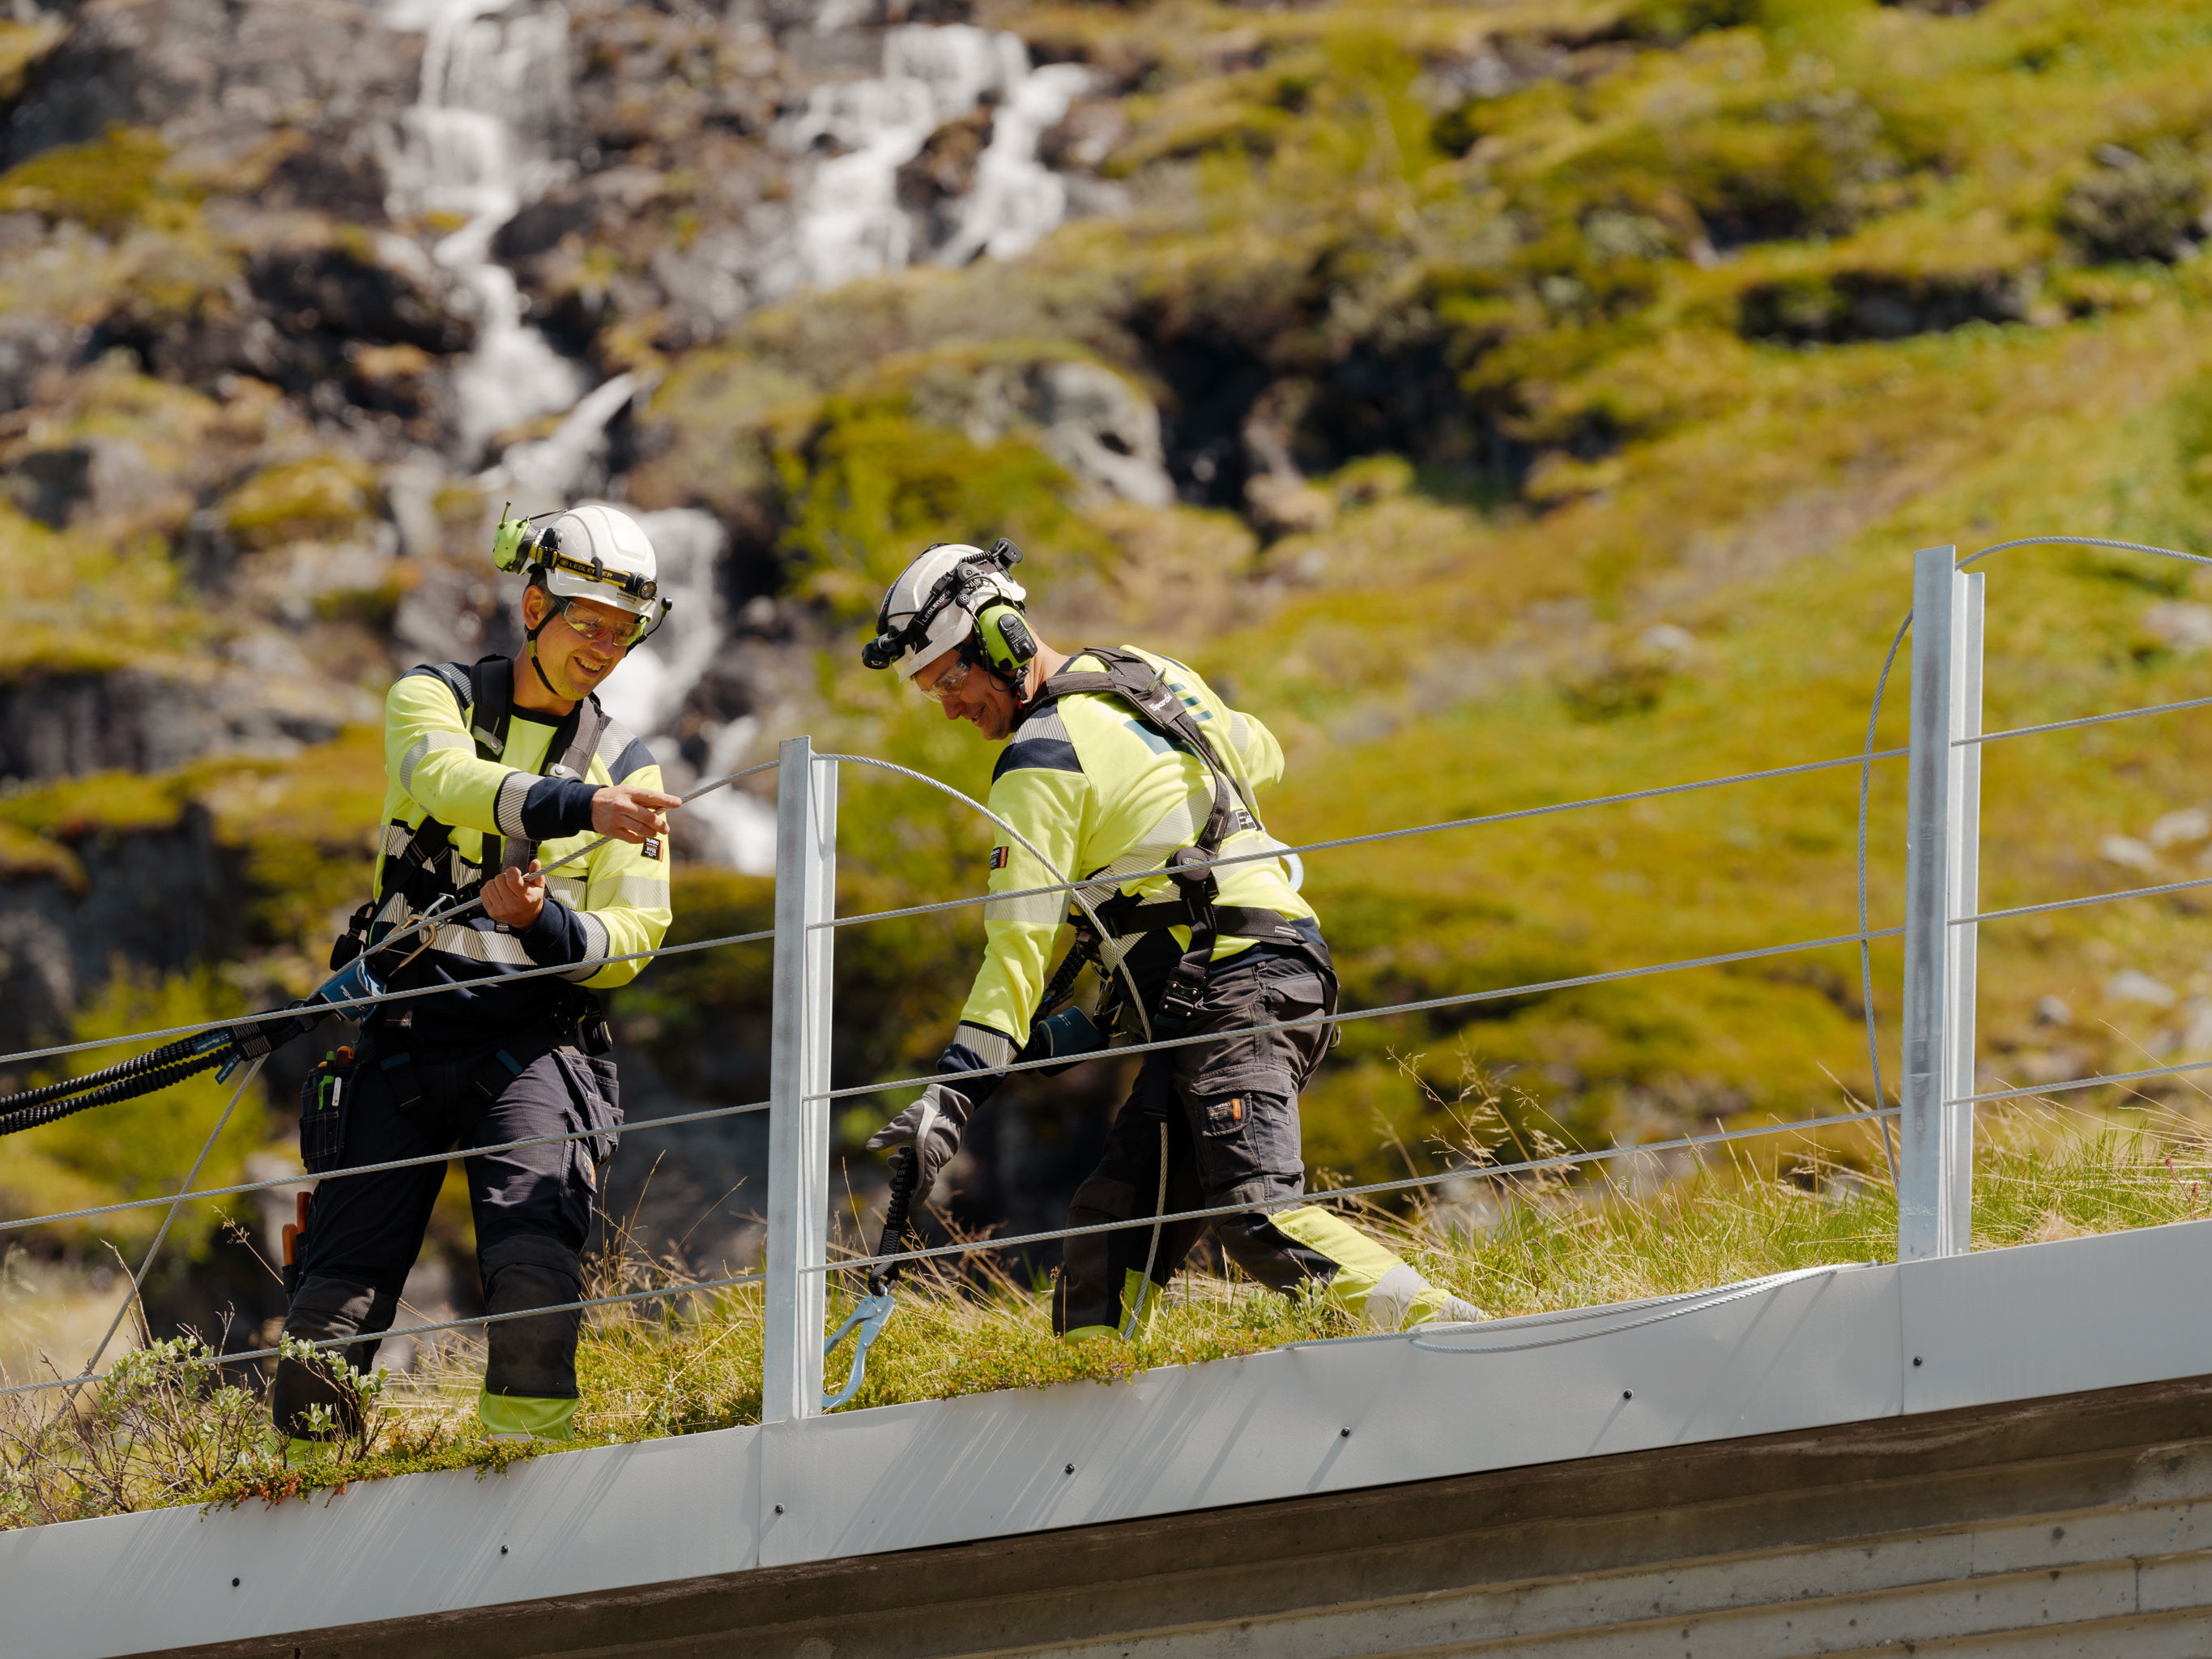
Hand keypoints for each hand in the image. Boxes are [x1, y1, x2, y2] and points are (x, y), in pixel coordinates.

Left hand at [482, 859, 546, 927]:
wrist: (526, 918)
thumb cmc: (531, 899)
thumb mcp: (538, 886)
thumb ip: (537, 873)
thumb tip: (535, 862)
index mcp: (525, 898)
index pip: (512, 878)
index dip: (512, 870)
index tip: (515, 872)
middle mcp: (512, 905)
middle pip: (499, 879)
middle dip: (504, 876)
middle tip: (510, 881)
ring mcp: (500, 909)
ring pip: (489, 884)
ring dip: (496, 883)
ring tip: (503, 887)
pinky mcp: (491, 912)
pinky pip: (483, 892)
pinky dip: (489, 889)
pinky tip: (497, 892)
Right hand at [592, 784, 680, 843]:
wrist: (588, 805)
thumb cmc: (615, 797)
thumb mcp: (628, 792)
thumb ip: (645, 799)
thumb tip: (664, 807)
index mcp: (628, 793)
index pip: (650, 796)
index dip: (665, 800)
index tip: (677, 803)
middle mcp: (622, 805)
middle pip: (648, 817)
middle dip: (660, 825)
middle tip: (666, 829)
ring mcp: (616, 818)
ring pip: (640, 829)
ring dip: (651, 833)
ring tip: (654, 833)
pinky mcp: (611, 831)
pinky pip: (631, 838)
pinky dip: (640, 839)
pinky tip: (642, 837)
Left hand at [865, 1082, 971, 1199]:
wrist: (949, 1100)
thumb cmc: (928, 1112)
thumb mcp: (904, 1123)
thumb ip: (887, 1136)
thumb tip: (869, 1147)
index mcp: (930, 1156)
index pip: (925, 1183)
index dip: (918, 1196)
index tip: (910, 1206)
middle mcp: (937, 1157)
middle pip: (920, 1175)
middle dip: (903, 1176)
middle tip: (890, 1171)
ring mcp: (940, 1153)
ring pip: (923, 1165)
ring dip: (907, 1164)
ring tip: (894, 1155)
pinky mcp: (940, 1146)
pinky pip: (927, 1158)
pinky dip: (915, 1157)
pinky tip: (904, 1148)